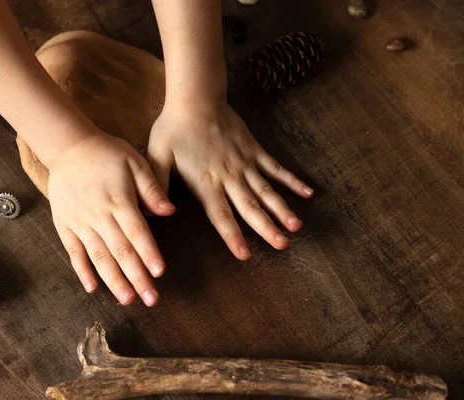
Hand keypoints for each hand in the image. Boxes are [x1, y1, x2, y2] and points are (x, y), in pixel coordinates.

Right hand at [47, 131, 175, 305]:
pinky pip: (74, 252)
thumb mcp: (135, 162)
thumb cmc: (107, 154)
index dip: (149, 253)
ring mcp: (80, 222)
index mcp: (120, 201)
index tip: (159, 272)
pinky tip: (93, 288)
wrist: (69, 146)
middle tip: (151, 299)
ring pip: (99, 257)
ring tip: (127, 300)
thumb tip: (170, 211)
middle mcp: (99, 216)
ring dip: (114, 280)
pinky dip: (82, 271)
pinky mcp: (65, 225)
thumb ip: (152, 188)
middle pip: (121, 251)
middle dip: (137, 277)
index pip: (138, 232)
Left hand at [148, 103, 313, 259]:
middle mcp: (230, 176)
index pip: (221, 215)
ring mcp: (245, 163)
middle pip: (250, 206)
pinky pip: (276, 168)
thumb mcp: (157, 156)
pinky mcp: (255, 150)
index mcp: (206, 182)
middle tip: (283, 245)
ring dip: (282, 209)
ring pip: (267, 191)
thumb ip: (157, 186)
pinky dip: (292, 181)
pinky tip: (308, 193)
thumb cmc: (173, 128)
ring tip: (296, 227)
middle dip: (267, 228)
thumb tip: (155, 214)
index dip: (233, 236)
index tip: (245, 255)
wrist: (196, 98)